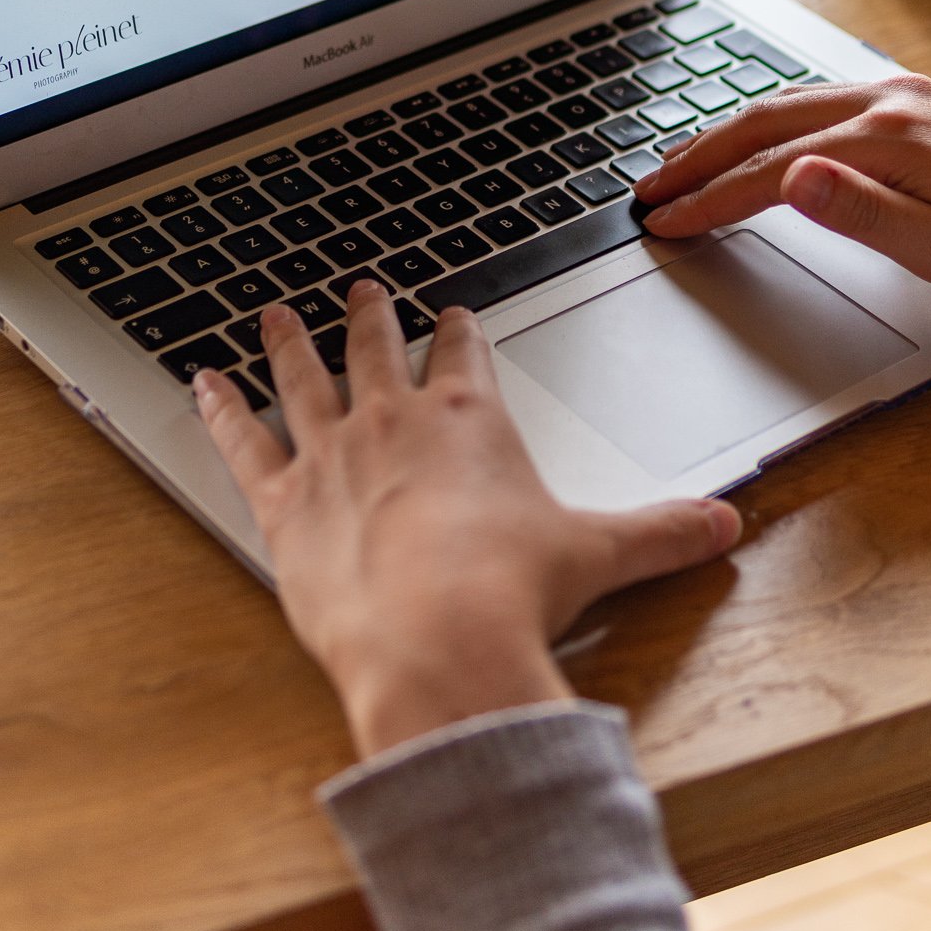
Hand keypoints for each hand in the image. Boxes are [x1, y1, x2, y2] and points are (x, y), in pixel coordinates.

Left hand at [193, 283, 740, 757]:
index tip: (450, 312)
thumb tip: (728, 525)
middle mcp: (395, 421)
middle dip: (371, 316)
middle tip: (362, 289)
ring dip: (290, 343)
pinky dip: (220, 410)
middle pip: (377, 350)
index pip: (463, 356)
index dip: (458, 331)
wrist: (440, 641)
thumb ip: (663, 533)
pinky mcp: (282, 504)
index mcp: (470, 420)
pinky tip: (202, 382)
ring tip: (276, 313)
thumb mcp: (602, 555)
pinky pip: (242, 443)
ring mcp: (332, 455)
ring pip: (304, 379)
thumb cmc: (513, 594)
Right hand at [634, 74, 930, 325]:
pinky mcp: (929, 109)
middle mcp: (897, 104)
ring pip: (793, 103)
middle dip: (699, 156)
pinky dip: (775, 120)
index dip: (711, 202)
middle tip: (647, 189)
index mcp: (894, 140)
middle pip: (768, 121)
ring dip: (730, 132)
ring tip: (685, 161)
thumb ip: (867, 215)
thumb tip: (793, 178)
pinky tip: (765, 136)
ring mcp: (913, 100)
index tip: (665, 225)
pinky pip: (825, 100)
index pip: (772, 170)